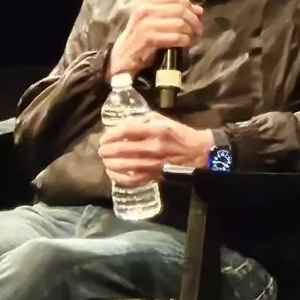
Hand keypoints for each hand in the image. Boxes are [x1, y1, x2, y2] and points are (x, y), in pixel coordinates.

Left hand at [98, 117, 212, 185]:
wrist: (198, 153)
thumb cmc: (180, 134)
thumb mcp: (164, 120)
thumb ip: (144, 119)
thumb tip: (125, 124)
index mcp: (155, 130)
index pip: (126, 131)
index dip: (111, 134)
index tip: (104, 137)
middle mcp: (152, 147)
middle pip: (121, 149)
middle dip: (107, 149)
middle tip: (101, 149)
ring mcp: (153, 164)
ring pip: (123, 165)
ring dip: (109, 162)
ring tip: (105, 160)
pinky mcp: (154, 176)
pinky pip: (131, 179)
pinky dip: (118, 177)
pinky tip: (112, 173)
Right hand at [109, 0, 202, 80]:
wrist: (124, 55)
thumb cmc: (140, 35)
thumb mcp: (152, 17)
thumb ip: (172, 10)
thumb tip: (199, 9)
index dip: (187, 3)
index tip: (194, 12)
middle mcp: (144, 8)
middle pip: (179, 9)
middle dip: (193, 19)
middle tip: (198, 28)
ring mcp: (147, 23)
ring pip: (180, 23)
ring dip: (191, 31)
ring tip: (193, 37)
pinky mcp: (151, 38)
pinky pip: (177, 37)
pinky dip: (186, 41)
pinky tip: (187, 43)